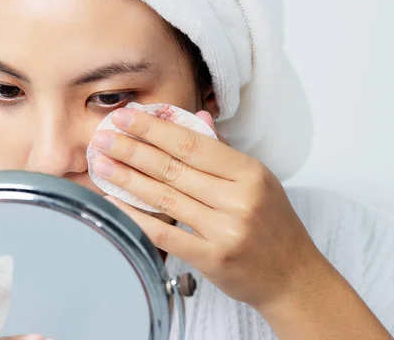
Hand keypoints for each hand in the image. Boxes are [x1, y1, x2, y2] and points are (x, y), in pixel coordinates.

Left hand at [90, 108, 325, 309]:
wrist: (293, 277)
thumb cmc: (273, 225)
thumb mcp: (258, 181)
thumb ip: (223, 151)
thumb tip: (197, 118)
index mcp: (249, 173)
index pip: (193, 144)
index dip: (155, 129)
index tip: (125, 117)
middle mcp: (239, 199)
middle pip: (174, 168)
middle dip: (132, 150)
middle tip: (102, 137)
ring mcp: (226, 230)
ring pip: (165, 197)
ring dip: (127, 179)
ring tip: (100, 165)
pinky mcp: (213, 258)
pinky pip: (166, 234)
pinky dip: (136, 217)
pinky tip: (114, 203)